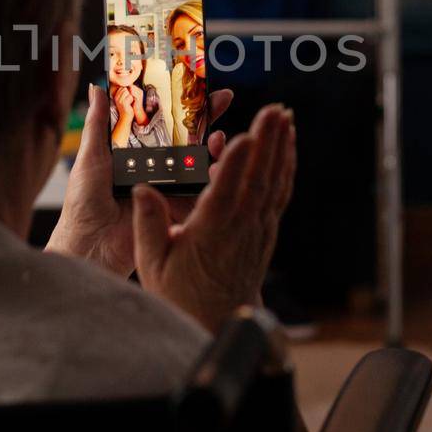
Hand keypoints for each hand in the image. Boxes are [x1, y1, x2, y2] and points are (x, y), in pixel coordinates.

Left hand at [48, 83, 233, 276]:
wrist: (91, 242)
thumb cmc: (84, 203)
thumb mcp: (91, 155)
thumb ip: (99, 122)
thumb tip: (98, 87)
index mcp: (137, 152)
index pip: (164, 122)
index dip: (180, 105)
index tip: (195, 84)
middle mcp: (157, 167)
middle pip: (188, 137)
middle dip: (207, 117)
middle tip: (223, 98)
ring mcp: (171, 186)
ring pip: (200, 160)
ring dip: (215, 145)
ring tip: (219, 133)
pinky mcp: (180, 207)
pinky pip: (202, 189)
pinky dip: (214, 174)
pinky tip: (218, 162)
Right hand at [112, 82, 137, 119]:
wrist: (126, 117)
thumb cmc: (126, 108)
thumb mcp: (123, 100)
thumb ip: (123, 93)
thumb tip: (127, 86)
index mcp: (116, 96)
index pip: (122, 87)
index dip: (127, 91)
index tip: (127, 97)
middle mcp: (117, 98)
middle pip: (125, 89)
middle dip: (129, 93)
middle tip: (128, 100)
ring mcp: (120, 100)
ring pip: (128, 92)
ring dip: (131, 97)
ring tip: (129, 103)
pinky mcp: (124, 103)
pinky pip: (130, 97)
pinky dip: (132, 100)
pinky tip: (130, 105)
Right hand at [132, 104, 295, 333]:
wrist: (218, 321)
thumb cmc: (181, 294)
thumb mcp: (152, 265)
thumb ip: (148, 225)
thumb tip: (143, 189)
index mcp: (210, 235)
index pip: (225, 195)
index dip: (234, 166)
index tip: (243, 137)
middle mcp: (241, 229)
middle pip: (258, 180)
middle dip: (267, 142)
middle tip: (274, 109)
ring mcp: (258, 229)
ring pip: (275, 183)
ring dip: (282, 148)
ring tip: (285, 115)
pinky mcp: (266, 230)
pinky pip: (280, 192)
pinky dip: (286, 166)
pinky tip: (288, 145)